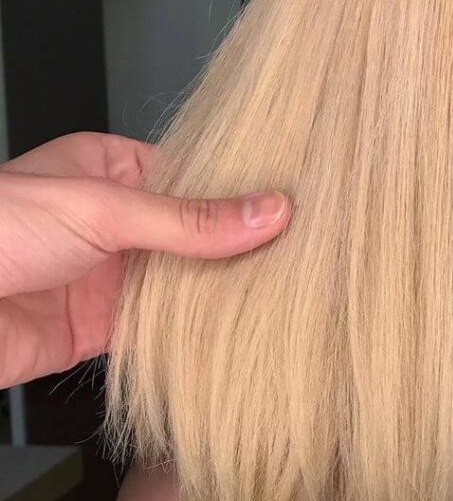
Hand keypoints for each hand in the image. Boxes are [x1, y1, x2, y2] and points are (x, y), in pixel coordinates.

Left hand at [0, 132, 290, 386]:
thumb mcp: (101, 210)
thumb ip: (188, 219)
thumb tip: (268, 211)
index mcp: (110, 168)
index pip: (195, 174)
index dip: (242, 188)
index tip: (296, 199)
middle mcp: (115, 220)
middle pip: (195, 230)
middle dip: (240, 242)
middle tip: (304, 248)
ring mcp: (111, 274)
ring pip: (185, 280)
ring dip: (224, 288)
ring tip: (289, 287)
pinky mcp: (103, 327)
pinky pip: (164, 329)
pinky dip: (198, 332)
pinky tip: (241, 327)